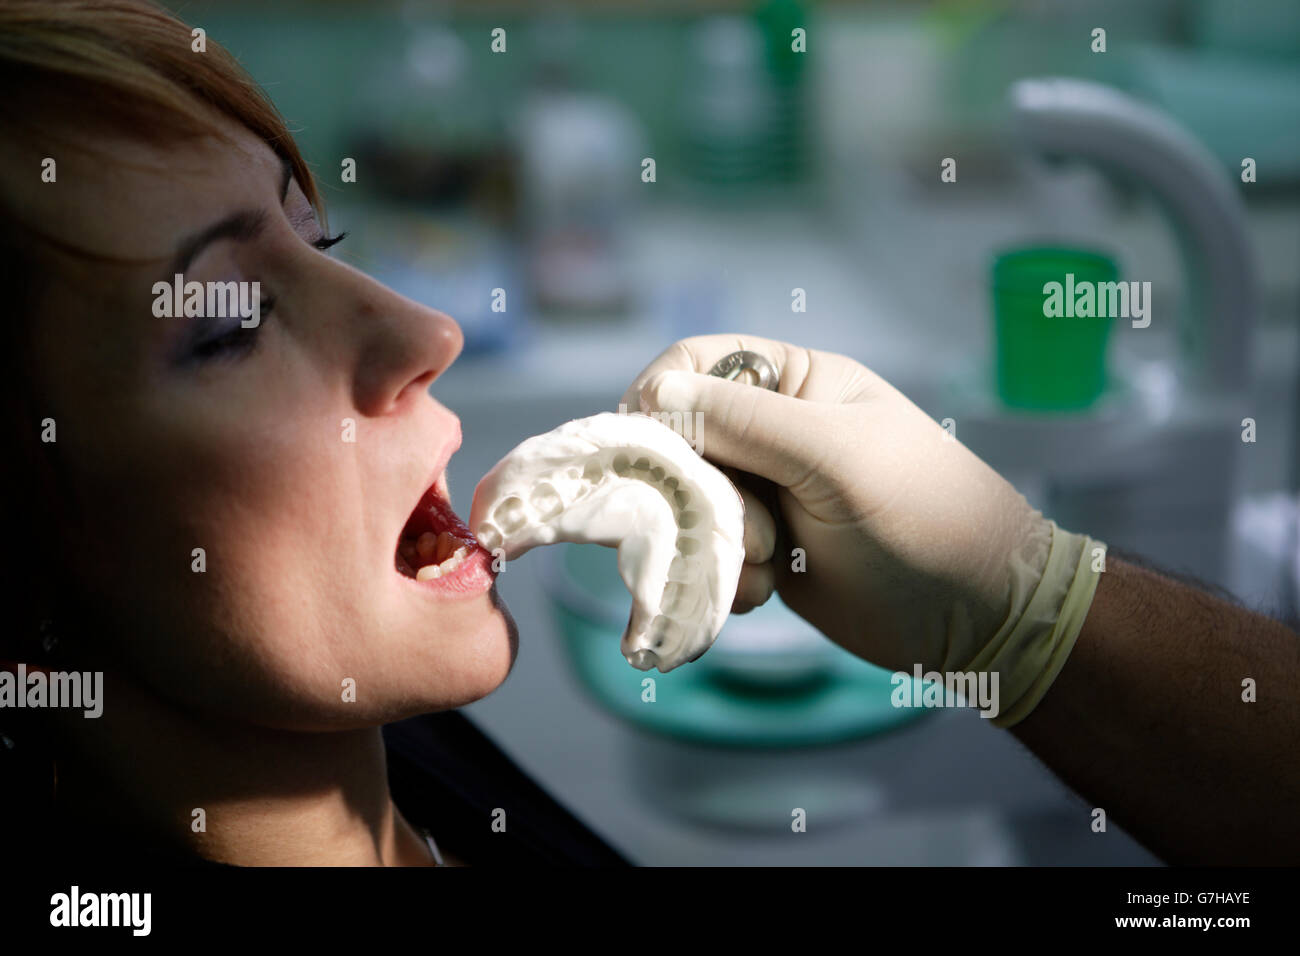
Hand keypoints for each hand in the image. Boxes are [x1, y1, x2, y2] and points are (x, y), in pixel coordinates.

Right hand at [621, 335, 1103, 726]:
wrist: (977, 617)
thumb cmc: (922, 517)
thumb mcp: (835, 457)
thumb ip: (746, 422)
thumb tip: (652, 394)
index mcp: (797, 384)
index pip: (696, 364)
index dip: (659, 397)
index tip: (647, 444)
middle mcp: (774, 433)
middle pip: (680, 441)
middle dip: (694, 488)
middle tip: (730, 524)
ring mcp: (767, 494)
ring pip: (689, 504)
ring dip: (714, 540)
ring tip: (770, 564)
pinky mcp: (765, 552)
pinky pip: (710, 553)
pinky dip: (726, 577)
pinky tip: (767, 594)